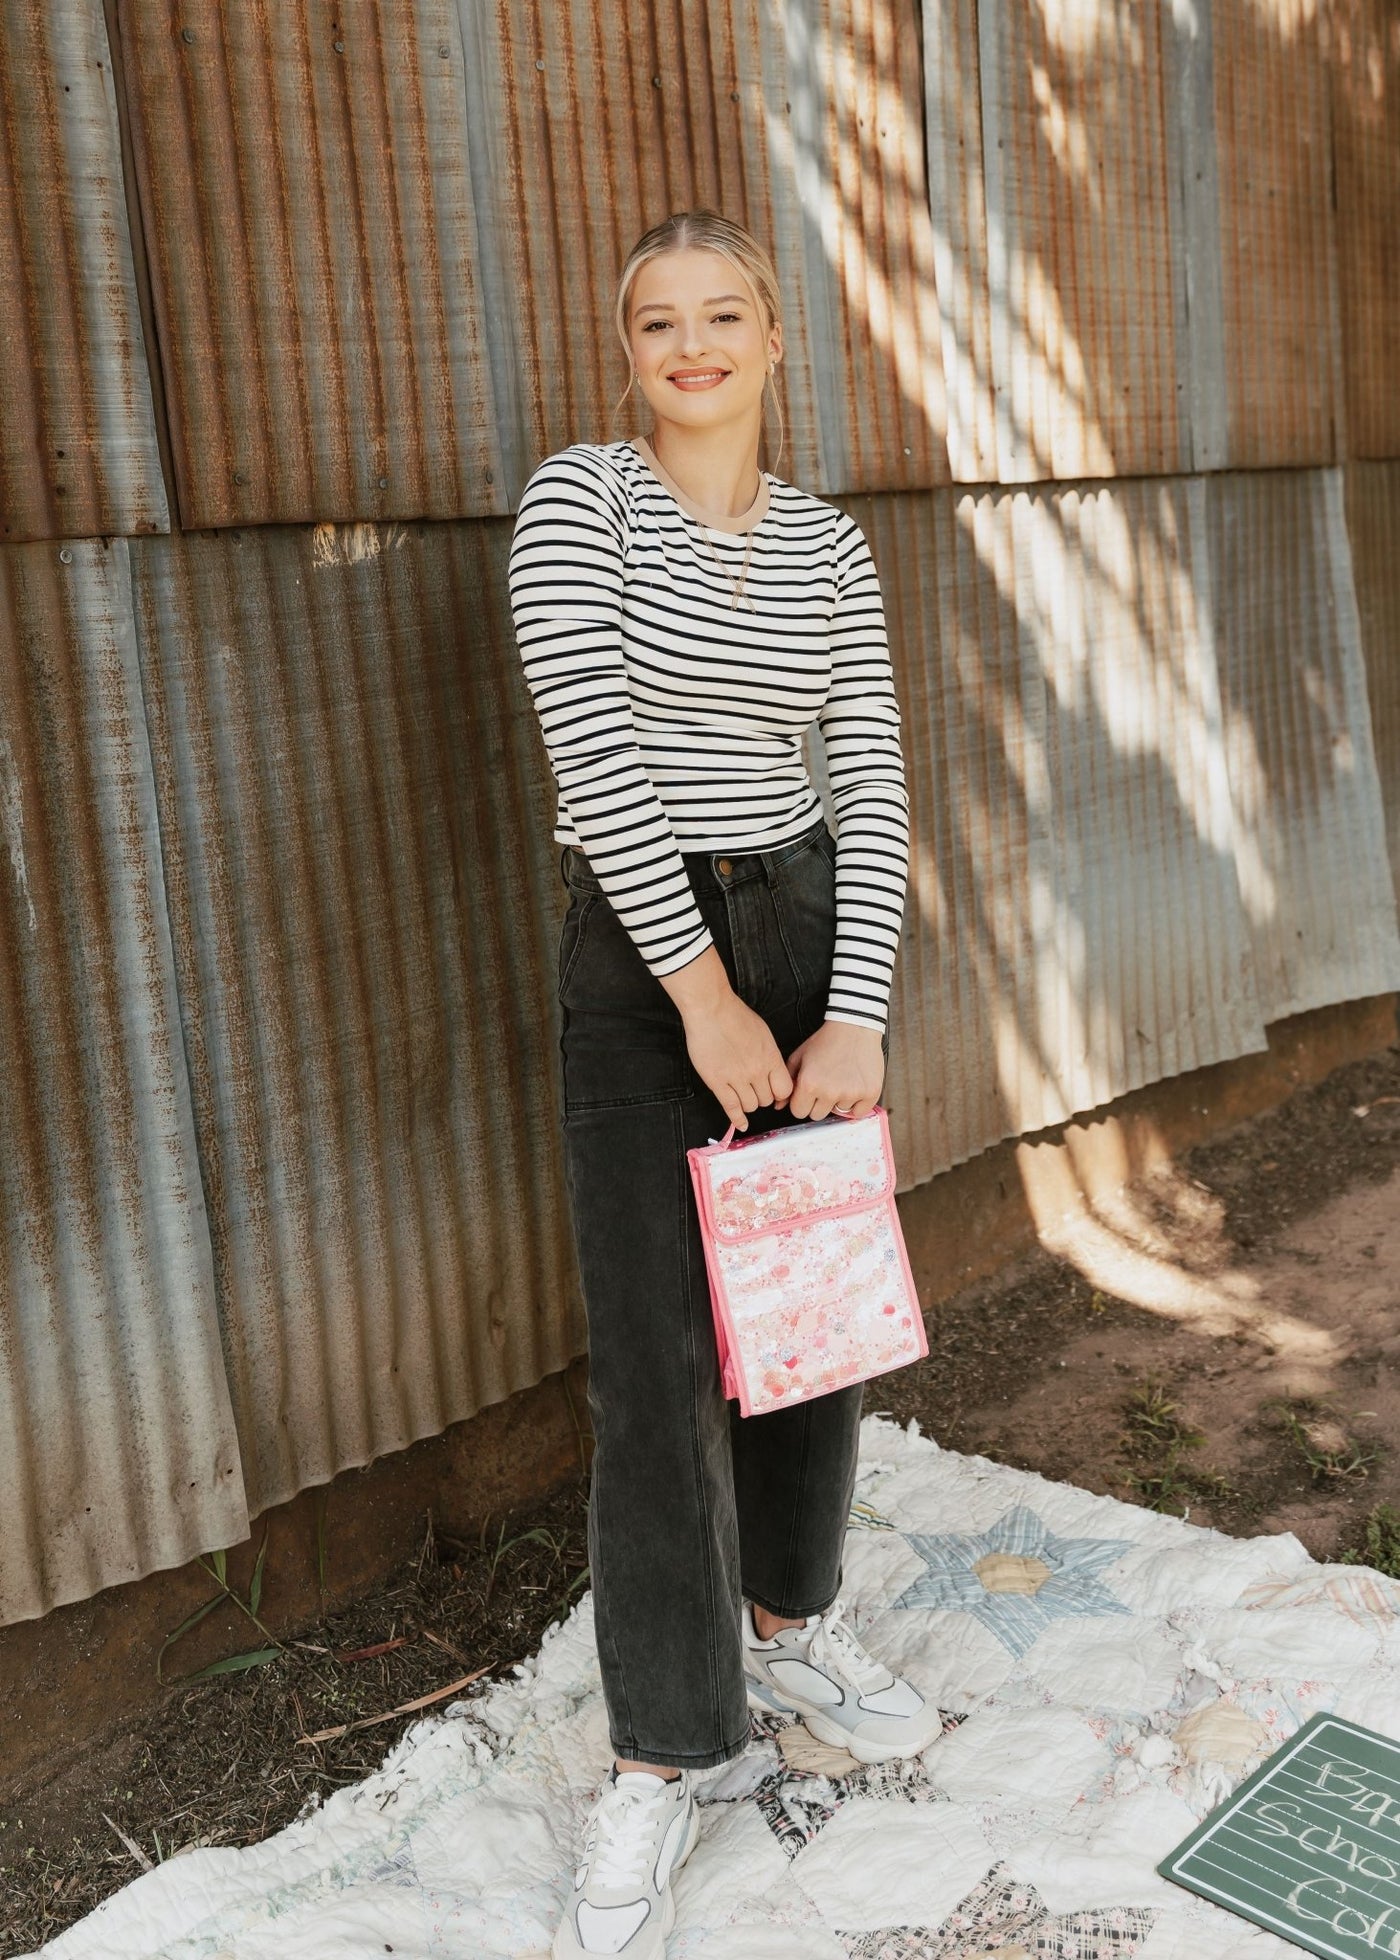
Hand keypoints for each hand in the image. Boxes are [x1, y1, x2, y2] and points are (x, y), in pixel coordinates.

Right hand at [659, 948, 792, 1131]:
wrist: (711, 1010)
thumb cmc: (736, 1016)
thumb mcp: (763, 1034)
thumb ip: (770, 1055)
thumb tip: (773, 1071)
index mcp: (771, 1058)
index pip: (784, 1090)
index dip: (780, 1094)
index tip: (774, 1093)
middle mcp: (757, 1071)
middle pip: (767, 1099)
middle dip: (762, 1097)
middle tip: (755, 1091)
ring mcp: (737, 1078)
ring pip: (750, 1105)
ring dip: (749, 1103)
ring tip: (743, 1096)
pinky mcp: (717, 1082)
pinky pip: (731, 1108)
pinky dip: (737, 1119)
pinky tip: (741, 1124)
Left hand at [784, 1020, 884, 1120]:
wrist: (854, 1027)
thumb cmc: (827, 1040)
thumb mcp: (799, 1056)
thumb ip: (787, 1081)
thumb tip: (779, 1105)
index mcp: (809, 1084)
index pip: (798, 1112)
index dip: (802, 1102)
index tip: (808, 1094)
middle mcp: (829, 1092)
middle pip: (817, 1115)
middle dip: (819, 1103)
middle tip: (826, 1086)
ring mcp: (851, 1094)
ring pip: (839, 1113)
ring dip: (839, 1101)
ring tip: (842, 1081)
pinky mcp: (869, 1093)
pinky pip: (859, 1112)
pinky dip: (857, 1104)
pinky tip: (854, 1087)